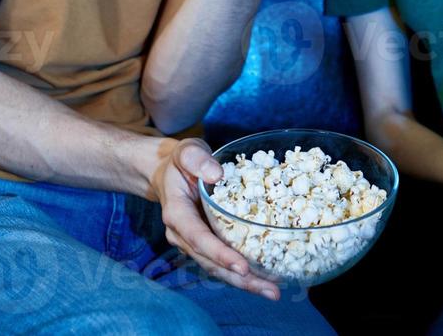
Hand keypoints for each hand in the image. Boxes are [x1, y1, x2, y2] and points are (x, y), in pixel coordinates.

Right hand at [150, 137, 282, 299]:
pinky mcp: (206, 245)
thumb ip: (197, 159)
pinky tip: (266, 279)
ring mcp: (193, 243)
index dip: (219, 254)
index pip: (198, 238)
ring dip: (245, 283)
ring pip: (217, 268)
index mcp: (176, 213)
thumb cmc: (181, 162)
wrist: (169, 173)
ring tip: (273, 291)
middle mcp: (182, 235)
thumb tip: (216, 175)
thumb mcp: (186, 151)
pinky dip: (243, 274)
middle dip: (240, 279)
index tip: (242, 266)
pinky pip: (223, 262)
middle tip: (270, 291)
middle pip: (211, 262)